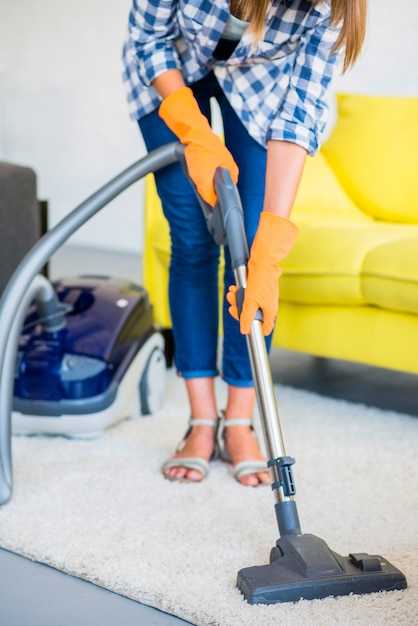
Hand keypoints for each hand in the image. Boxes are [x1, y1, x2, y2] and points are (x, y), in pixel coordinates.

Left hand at [159, 87, 237, 205]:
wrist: (192, 131)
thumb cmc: (201, 151)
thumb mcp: (203, 179)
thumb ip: (209, 194)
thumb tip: (212, 203)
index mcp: (232, 171)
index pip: (229, 191)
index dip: (219, 198)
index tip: (212, 201)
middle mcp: (229, 165)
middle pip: (219, 184)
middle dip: (209, 186)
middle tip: (202, 184)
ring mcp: (220, 158)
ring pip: (211, 176)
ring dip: (203, 177)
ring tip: (197, 170)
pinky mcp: (211, 154)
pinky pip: (206, 167)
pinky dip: (199, 169)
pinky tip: (194, 166)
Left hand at [226, 212, 297, 334]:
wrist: (264, 261)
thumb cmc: (260, 281)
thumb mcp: (250, 302)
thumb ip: (247, 317)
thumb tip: (244, 331)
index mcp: (270, 311)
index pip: (265, 328)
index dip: (253, 329)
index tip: (244, 326)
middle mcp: (269, 305)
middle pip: (253, 315)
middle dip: (240, 310)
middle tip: (231, 305)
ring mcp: (266, 296)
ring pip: (250, 303)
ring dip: (238, 299)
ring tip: (231, 293)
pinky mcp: (261, 288)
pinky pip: (250, 294)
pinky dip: (242, 292)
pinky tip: (234, 288)